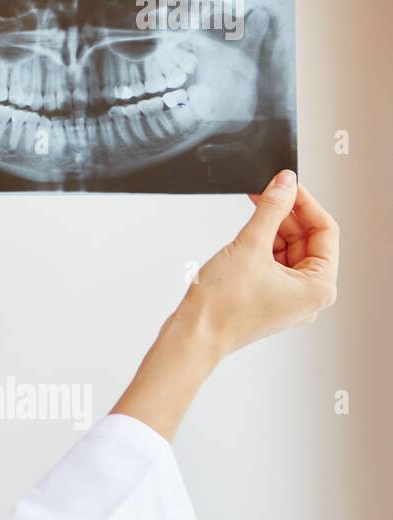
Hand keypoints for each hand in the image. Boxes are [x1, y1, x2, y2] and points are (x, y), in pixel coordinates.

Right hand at [113, 169, 339, 441]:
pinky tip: (247, 232)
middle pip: (308, 241)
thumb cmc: (221, 306)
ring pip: (289, 251)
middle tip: (265, 191)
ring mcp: (288, 299)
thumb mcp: (249, 246)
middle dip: (287, 214)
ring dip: (273, 228)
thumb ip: (271, 209)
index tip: (286, 183)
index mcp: (319, 287)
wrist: (193, 336)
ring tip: (253, 208)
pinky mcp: (267, 299)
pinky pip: (273, 264)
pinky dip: (262, 246)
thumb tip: (285, 183)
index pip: (325, 231)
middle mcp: (309, 296)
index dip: (305, 202)